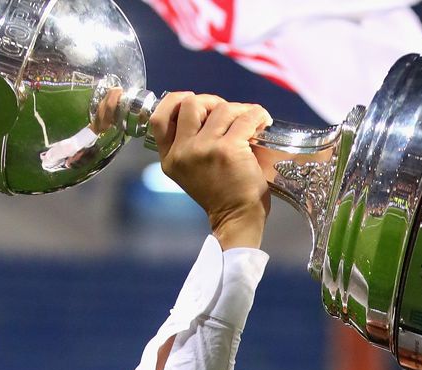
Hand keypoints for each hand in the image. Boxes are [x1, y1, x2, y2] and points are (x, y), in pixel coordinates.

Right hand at [150, 92, 272, 249]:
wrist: (237, 219)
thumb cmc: (220, 194)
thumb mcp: (190, 171)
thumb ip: (188, 144)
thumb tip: (207, 108)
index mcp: (170, 158)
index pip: (158, 119)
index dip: (174, 101)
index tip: (192, 99)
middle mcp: (183, 152)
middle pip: (190, 104)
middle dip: (211, 101)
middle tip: (227, 112)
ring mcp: (205, 150)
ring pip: (221, 108)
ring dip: (239, 109)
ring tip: (250, 120)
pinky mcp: (229, 150)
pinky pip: (244, 118)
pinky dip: (257, 115)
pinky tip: (263, 121)